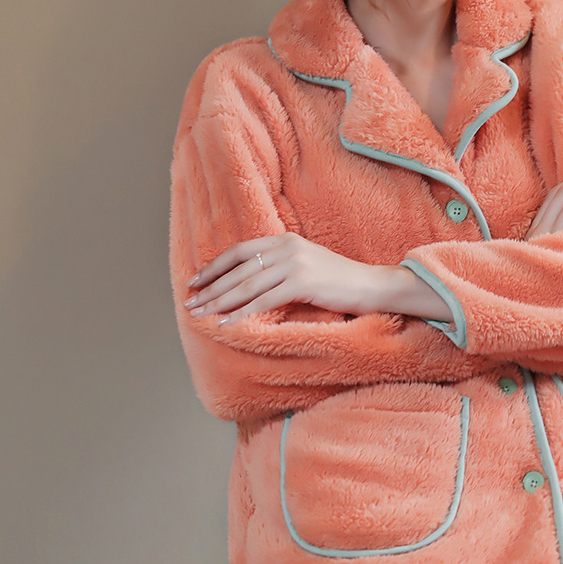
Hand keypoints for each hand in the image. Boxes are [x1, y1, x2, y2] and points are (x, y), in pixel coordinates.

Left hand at [185, 235, 386, 322]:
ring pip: (246, 286)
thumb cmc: (340, 280)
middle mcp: (286, 248)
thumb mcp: (307, 263)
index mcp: (284, 240)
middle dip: (210, 289)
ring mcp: (294, 264)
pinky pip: (264, 301)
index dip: (214, 267)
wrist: (371, 285)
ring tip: (201, 315)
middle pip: (238, 270)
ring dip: (220, 302)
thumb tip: (250, 281)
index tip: (195, 281)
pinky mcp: (302, 283)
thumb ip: (281, 265)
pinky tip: (226, 323)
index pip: (239, 252)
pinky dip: (242, 313)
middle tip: (190, 304)